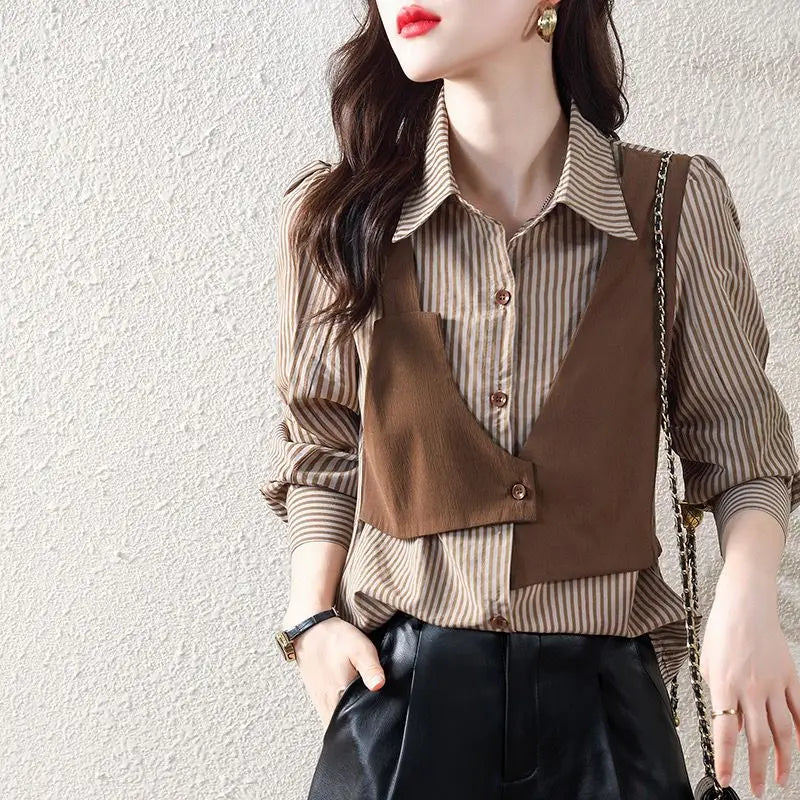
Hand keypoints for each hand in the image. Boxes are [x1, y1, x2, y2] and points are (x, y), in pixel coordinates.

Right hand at [282, 609, 385, 728]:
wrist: (310, 627)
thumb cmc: (335, 638)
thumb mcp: (359, 648)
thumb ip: (371, 668)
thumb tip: (379, 686)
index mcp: (338, 696)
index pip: (350, 727)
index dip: (362, 733)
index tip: (374, 734)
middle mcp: (326, 703)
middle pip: (341, 729)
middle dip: (354, 731)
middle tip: (369, 728)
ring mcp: (319, 701)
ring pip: (333, 722)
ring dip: (345, 723)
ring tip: (360, 719)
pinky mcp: (317, 695)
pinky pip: (327, 713)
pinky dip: (337, 714)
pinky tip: (347, 706)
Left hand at [700, 565, 799, 796]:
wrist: (746, 605)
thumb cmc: (721, 629)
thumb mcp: (707, 661)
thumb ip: (716, 691)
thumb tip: (727, 715)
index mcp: (724, 685)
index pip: (725, 732)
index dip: (726, 759)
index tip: (726, 779)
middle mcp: (750, 688)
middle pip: (758, 739)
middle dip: (759, 769)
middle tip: (760, 790)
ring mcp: (773, 684)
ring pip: (782, 731)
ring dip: (784, 760)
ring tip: (782, 779)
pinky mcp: (790, 677)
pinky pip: (799, 711)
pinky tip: (799, 749)